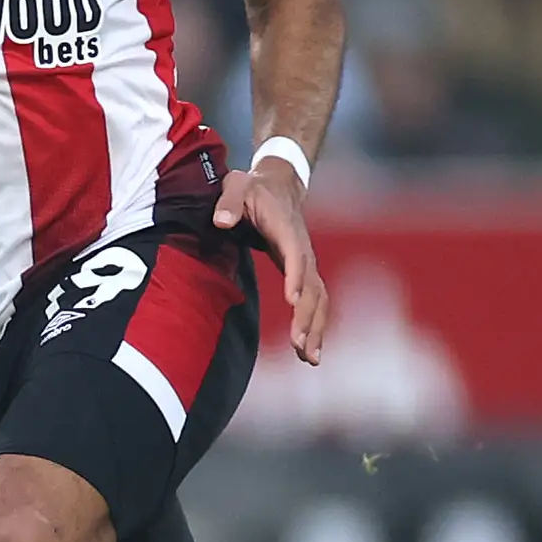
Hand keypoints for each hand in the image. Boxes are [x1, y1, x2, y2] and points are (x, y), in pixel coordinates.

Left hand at [214, 148, 331, 363]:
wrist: (280, 183)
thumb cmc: (253, 187)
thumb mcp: (236, 184)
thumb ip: (229, 201)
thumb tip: (222, 221)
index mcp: (286, 228)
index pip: (295, 254)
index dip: (295, 277)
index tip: (292, 300)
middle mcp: (303, 249)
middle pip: (312, 286)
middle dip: (307, 316)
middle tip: (298, 345)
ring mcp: (307, 262)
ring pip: (319, 298)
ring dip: (316, 328)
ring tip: (309, 358)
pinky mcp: (305, 273)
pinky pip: (316, 302)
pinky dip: (317, 326)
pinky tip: (310, 353)